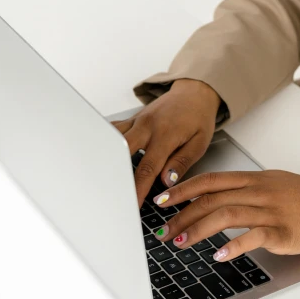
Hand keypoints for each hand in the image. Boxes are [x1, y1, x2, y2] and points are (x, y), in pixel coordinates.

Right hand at [111, 79, 221, 205]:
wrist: (194, 93)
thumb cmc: (198, 118)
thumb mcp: (199, 143)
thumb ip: (182, 162)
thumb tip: (166, 181)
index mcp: (165, 134)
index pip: (148, 168)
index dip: (138, 189)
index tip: (132, 205)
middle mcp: (147, 127)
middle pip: (122, 153)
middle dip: (116, 176)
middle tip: (112, 196)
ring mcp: (136, 121)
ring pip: (113, 140)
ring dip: (107, 158)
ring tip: (100, 179)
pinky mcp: (132, 120)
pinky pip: (114, 131)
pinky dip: (106, 142)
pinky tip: (100, 155)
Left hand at [152, 170, 299, 259]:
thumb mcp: (270, 183)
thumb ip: (242, 188)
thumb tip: (211, 198)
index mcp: (253, 178)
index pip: (210, 180)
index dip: (182, 189)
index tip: (162, 200)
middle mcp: (258, 191)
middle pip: (212, 199)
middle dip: (182, 215)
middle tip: (163, 230)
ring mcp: (270, 210)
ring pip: (226, 214)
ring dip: (198, 230)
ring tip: (181, 243)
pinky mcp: (283, 231)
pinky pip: (254, 236)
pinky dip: (234, 246)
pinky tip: (219, 256)